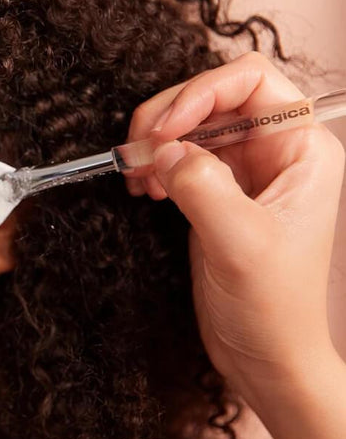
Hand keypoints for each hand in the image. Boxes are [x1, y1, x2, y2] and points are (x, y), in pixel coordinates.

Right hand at [123, 51, 344, 396]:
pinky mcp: (217, 193)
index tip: (164, 130)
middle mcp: (277, 153)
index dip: (202, 93)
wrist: (265, 357)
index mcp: (303, 151)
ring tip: (136, 173)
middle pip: (215, 96)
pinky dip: (154, 163)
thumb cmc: (273, 308)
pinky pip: (180, 155)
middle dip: (169, 116)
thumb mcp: (240, 244)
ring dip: (155, 140)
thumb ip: (203, 187)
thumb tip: (164, 149)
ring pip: (192, 123)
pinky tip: (144, 188)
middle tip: (137, 151)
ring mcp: (246, 172)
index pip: (253, 81)